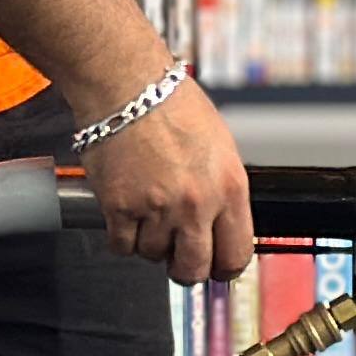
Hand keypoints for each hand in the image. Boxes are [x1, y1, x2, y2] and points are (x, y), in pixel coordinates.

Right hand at [85, 76, 253, 284]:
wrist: (127, 86)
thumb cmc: (171, 104)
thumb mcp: (220, 147)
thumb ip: (222, 192)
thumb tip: (221, 226)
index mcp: (228, 188)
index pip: (236, 254)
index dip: (225, 268)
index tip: (217, 268)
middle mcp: (196, 204)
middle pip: (194, 269)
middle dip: (186, 268)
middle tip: (178, 254)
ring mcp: (156, 209)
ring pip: (153, 256)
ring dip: (150, 243)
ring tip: (148, 212)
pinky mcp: (119, 208)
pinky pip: (122, 246)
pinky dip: (122, 237)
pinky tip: (126, 213)